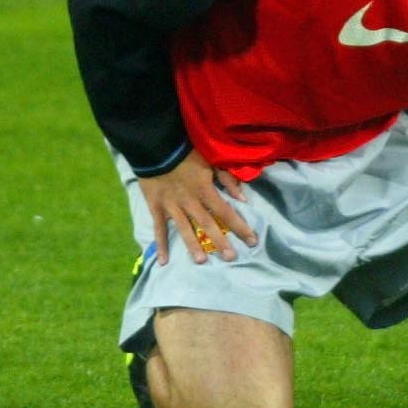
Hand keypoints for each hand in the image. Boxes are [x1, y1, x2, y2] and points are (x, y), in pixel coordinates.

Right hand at [138, 149, 258, 265]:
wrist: (156, 145)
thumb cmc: (186, 152)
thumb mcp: (211, 161)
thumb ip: (227, 179)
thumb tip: (243, 199)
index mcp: (205, 191)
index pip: (226, 212)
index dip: (240, 226)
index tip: (252, 241)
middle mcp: (190, 202)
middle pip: (207, 224)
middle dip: (220, 241)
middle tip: (230, 258)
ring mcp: (172, 206)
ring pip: (184, 228)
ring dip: (192, 245)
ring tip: (201, 261)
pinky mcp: (156, 208)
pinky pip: (159, 228)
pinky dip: (160, 245)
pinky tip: (163, 261)